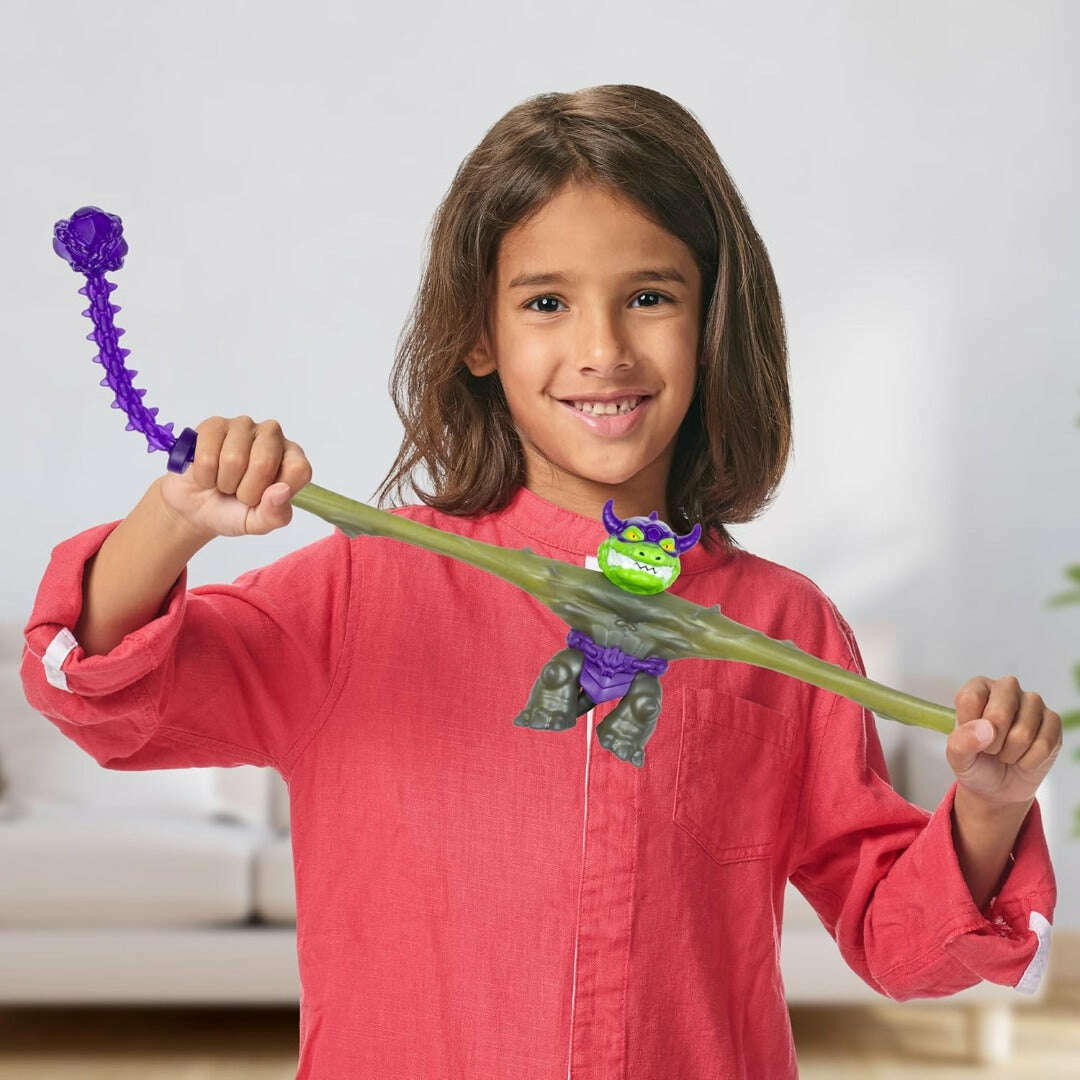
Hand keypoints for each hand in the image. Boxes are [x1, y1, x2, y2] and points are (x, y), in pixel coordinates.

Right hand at [156, 415, 312, 539]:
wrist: (196, 507)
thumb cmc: (234, 511)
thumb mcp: (258, 523)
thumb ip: (275, 514)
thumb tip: (282, 491)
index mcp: (293, 459)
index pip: (298, 469)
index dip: (276, 492)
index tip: (262, 500)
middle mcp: (273, 436)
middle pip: (264, 463)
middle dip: (245, 490)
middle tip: (239, 494)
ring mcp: (244, 426)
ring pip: (233, 458)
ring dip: (223, 482)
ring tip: (224, 482)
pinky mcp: (215, 424)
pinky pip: (207, 454)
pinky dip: (204, 475)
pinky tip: (208, 473)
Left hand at [946, 675, 1062, 809]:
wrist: (998, 785)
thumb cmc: (975, 761)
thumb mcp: (957, 756)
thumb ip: (962, 742)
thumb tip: (986, 729)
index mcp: (978, 687)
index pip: (971, 699)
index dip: (970, 727)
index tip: (971, 737)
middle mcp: (1006, 688)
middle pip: (999, 714)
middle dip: (992, 743)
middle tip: (989, 749)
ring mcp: (1032, 702)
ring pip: (1023, 732)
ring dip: (1010, 754)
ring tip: (1005, 753)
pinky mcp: (1053, 721)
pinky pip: (1044, 745)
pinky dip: (1028, 761)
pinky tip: (1022, 758)